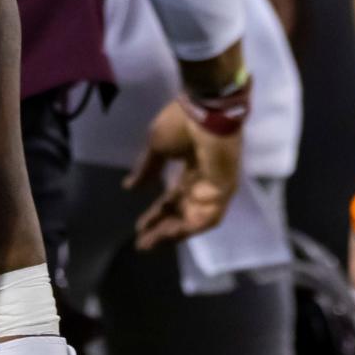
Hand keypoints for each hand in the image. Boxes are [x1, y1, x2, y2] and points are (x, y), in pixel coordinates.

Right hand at [126, 98, 241, 250]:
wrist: (205, 112)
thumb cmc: (181, 124)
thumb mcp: (157, 147)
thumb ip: (147, 169)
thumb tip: (130, 187)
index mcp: (189, 168)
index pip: (171, 197)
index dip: (155, 212)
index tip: (138, 227)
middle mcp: (203, 181)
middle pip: (180, 212)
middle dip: (161, 228)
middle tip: (142, 242)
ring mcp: (214, 188)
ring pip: (193, 219)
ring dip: (172, 232)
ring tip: (152, 242)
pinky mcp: (223, 192)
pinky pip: (206, 217)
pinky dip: (188, 227)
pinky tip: (169, 234)